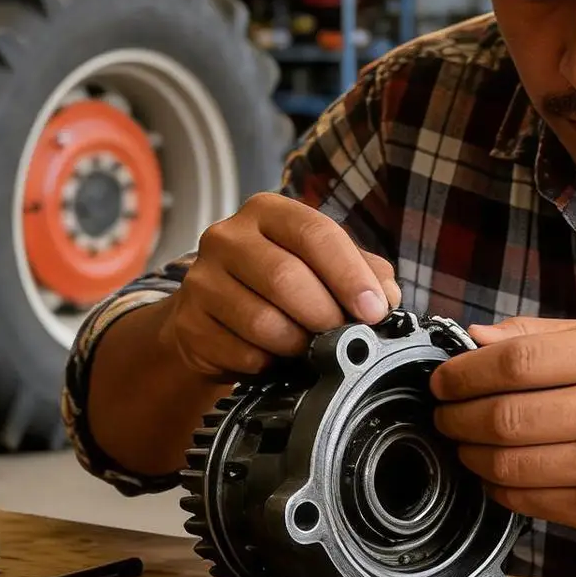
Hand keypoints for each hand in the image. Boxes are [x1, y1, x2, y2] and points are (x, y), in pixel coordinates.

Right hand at [156, 194, 400, 382]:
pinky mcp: (188, 322)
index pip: (314, 232)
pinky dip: (266, 364)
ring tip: (305, 348)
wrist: (213, 317)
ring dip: (296, 344)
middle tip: (343, 337)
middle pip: (286, 277)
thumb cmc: (278, 287)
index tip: (374, 310)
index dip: (349, 275)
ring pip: (262, 322)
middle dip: (325, 316)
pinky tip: (270, 358)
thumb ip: (363, 271)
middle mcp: (227, 237)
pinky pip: (240, 353)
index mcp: (267, 212)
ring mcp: (200, 279)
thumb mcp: (323, 267)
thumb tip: (387, 297)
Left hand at [429, 316, 575, 537]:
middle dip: (455, 415)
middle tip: (443, 412)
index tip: (443, 378)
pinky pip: (525, 500)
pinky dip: (495, 485)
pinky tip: (493, 469)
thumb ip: (539, 335)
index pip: (516, 362)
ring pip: (507, 464)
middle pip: (504, 417)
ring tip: (462, 440)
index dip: (464, 371)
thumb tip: (473, 337)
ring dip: (468, 452)